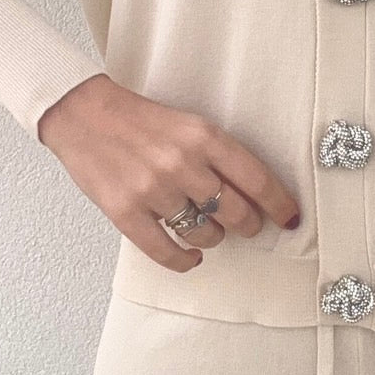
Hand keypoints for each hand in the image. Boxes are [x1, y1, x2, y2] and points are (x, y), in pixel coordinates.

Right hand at [35, 73, 301, 272]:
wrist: (84, 114)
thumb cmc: (139, 119)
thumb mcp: (188, 123)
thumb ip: (217, 155)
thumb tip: (252, 193)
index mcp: (203, 136)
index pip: (256, 178)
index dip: (279, 203)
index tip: (291, 217)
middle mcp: (182, 163)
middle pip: (236, 212)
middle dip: (249, 225)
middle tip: (248, 225)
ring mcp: (153, 189)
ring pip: (205, 233)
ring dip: (214, 238)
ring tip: (208, 230)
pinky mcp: (126, 212)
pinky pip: (166, 251)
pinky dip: (184, 260)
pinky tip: (191, 256)